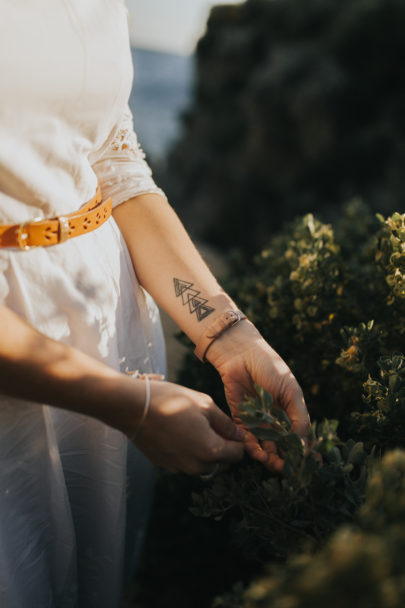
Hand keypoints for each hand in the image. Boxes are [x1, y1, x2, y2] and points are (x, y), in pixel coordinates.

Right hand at [129, 381, 244, 474]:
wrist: (133, 407)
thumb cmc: (171, 401)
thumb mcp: (205, 404)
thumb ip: (226, 423)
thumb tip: (240, 435)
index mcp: (210, 450)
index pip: (237, 455)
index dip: (238, 441)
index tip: (231, 429)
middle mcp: (195, 465)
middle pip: (221, 463)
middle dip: (222, 448)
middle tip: (213, 426)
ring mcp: (178, 468)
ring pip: (202, 465)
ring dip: (204, 452)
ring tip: (194, 428)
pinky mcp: (164, 466)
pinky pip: (184, 463)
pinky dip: (187, 453)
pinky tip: (178, 433)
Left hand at [206, 320, 310, 471]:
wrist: (241, 354)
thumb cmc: (270, 368)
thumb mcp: (291, 391)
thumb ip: (298, 417)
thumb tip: (304, 444)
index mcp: (290, 412)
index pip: (298, 438)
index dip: (303, 453)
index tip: (309, 467)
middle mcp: (274, 420)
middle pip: (281, 447)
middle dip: (284, 460)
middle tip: (286, 470)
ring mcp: (258, 421)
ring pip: (264, 446)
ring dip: (268, 457)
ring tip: (271, 463)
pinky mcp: (240, 419)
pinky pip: (247, 438)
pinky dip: (252, 447)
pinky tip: (257, 452)